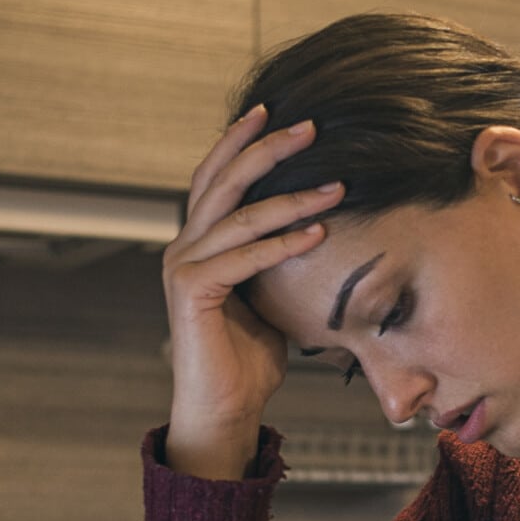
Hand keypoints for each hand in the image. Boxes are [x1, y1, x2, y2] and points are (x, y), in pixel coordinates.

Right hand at [161, 106, 344, 477]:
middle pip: (223, 181)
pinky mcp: (192, 292)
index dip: (241, 142)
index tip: (275, 111)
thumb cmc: (249, 359)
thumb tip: (316, 231)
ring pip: (239, 216)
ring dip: (292, 198)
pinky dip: (283, 243)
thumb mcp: (268, 296)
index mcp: (198, 243)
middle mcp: (184, 247)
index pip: (216, 178)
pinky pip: (244, 258)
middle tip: (310, 126)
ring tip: (336, 185)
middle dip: (267, 149)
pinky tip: (319, 232)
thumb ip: (275, 261)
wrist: (224, 409)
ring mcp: (183, 267)